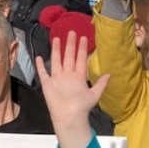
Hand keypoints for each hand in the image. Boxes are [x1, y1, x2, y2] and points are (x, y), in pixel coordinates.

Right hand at [35, 32, 109, 147]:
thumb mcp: (95, 94)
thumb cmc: (82, 106)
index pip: (80, 59)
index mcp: (78, 76)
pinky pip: (43, 72)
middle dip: (70, 44)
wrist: (69, 116)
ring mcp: (57, 78)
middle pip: (69, 56)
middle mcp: (68, 75)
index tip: (84, 38)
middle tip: (72, 32)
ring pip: (56, 60)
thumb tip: (110, 74)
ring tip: (56, 38)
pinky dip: (40, 65)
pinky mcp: (47, 83)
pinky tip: (39, 57)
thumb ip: (101, 84)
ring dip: (56, 50)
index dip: (82, 49)